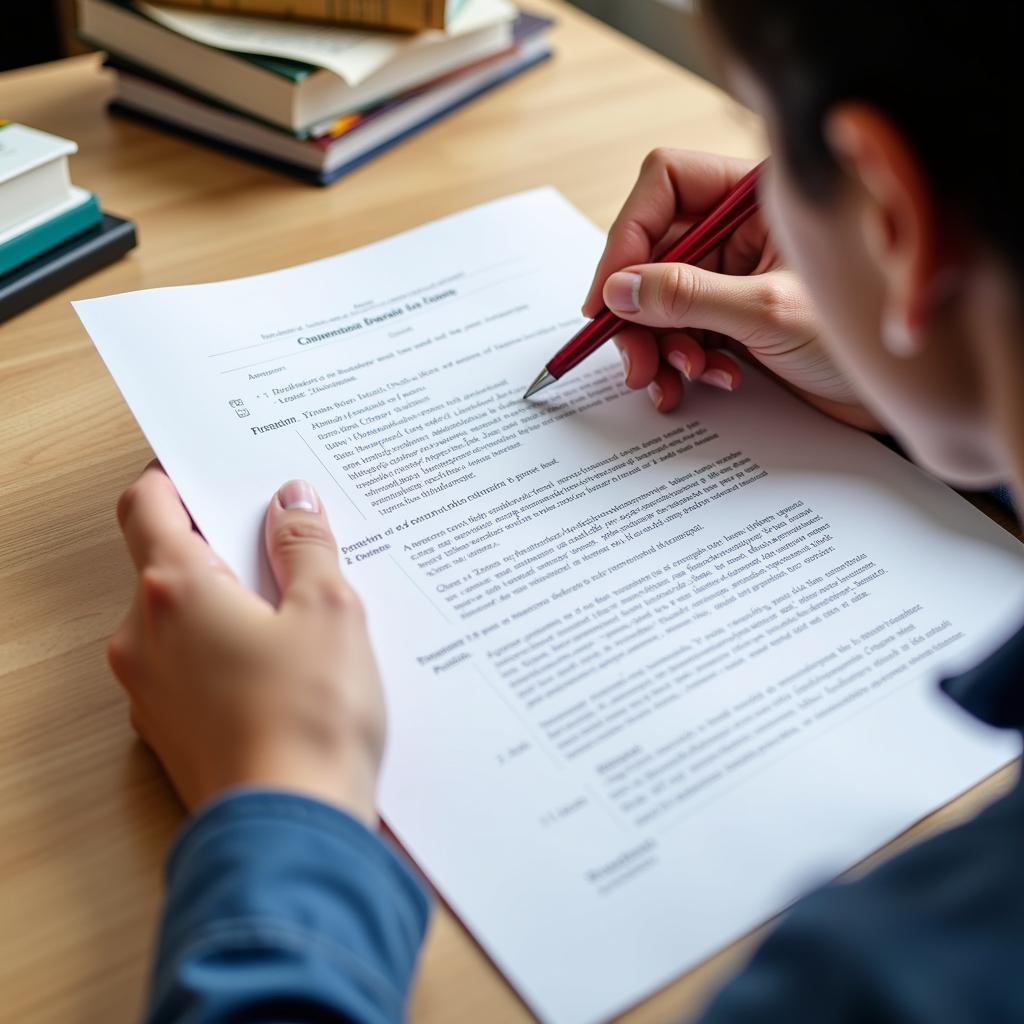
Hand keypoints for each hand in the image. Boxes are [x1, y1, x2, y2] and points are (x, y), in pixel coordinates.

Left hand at [108, 463, 383, 824]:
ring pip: (180, 617)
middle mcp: (144, 637)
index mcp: (175, 591)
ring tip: (298, 611)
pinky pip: (190, 666)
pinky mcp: (171, 730)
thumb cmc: (311, 718)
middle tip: (283, 541)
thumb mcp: (328, 610)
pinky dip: (225, 649)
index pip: (146, 505)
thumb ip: (305, 546)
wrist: (293, 828)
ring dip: (227, 600)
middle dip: (220, 544)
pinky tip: (284, 666)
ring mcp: (150, 689)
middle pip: (166, 560)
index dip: (172, 478)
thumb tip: (292, 502)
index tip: (208, 469)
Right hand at [584, 149, 879, 429]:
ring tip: (673, 379)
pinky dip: (680, 361)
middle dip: (639, 310)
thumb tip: (619, 289)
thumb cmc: (862, 334)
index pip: (667, 184)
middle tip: (636, 360)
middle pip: (653, 249)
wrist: (904, 393)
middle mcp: (741, 226)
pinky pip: (681, 330)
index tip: (608, 295)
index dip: (628, 236)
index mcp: (758, 194)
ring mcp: (736, 272)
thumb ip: (689, 296)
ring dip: (656, 344)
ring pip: (659, 296)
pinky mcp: (734, 317)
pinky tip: (705, 381)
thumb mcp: (768, 311)